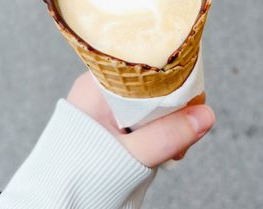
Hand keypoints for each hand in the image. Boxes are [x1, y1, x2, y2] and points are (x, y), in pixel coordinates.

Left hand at [66, 72, 214, 167]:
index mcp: (98, 85)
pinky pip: (141, 121)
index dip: (173, 82)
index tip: (192, 104)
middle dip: (172, 112)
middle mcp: (100, 90)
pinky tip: (161, 152)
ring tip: (171, 151)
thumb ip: (169, 135)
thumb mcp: (131, 154)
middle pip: (151, 88)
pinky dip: (155, 134)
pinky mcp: (110, 124)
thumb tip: (207, 115)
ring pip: (149, 106)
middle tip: (182, 137)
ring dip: (166, 126)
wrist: (55, 201)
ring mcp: (104, 107)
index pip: (145, 68)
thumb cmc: (82, 173)